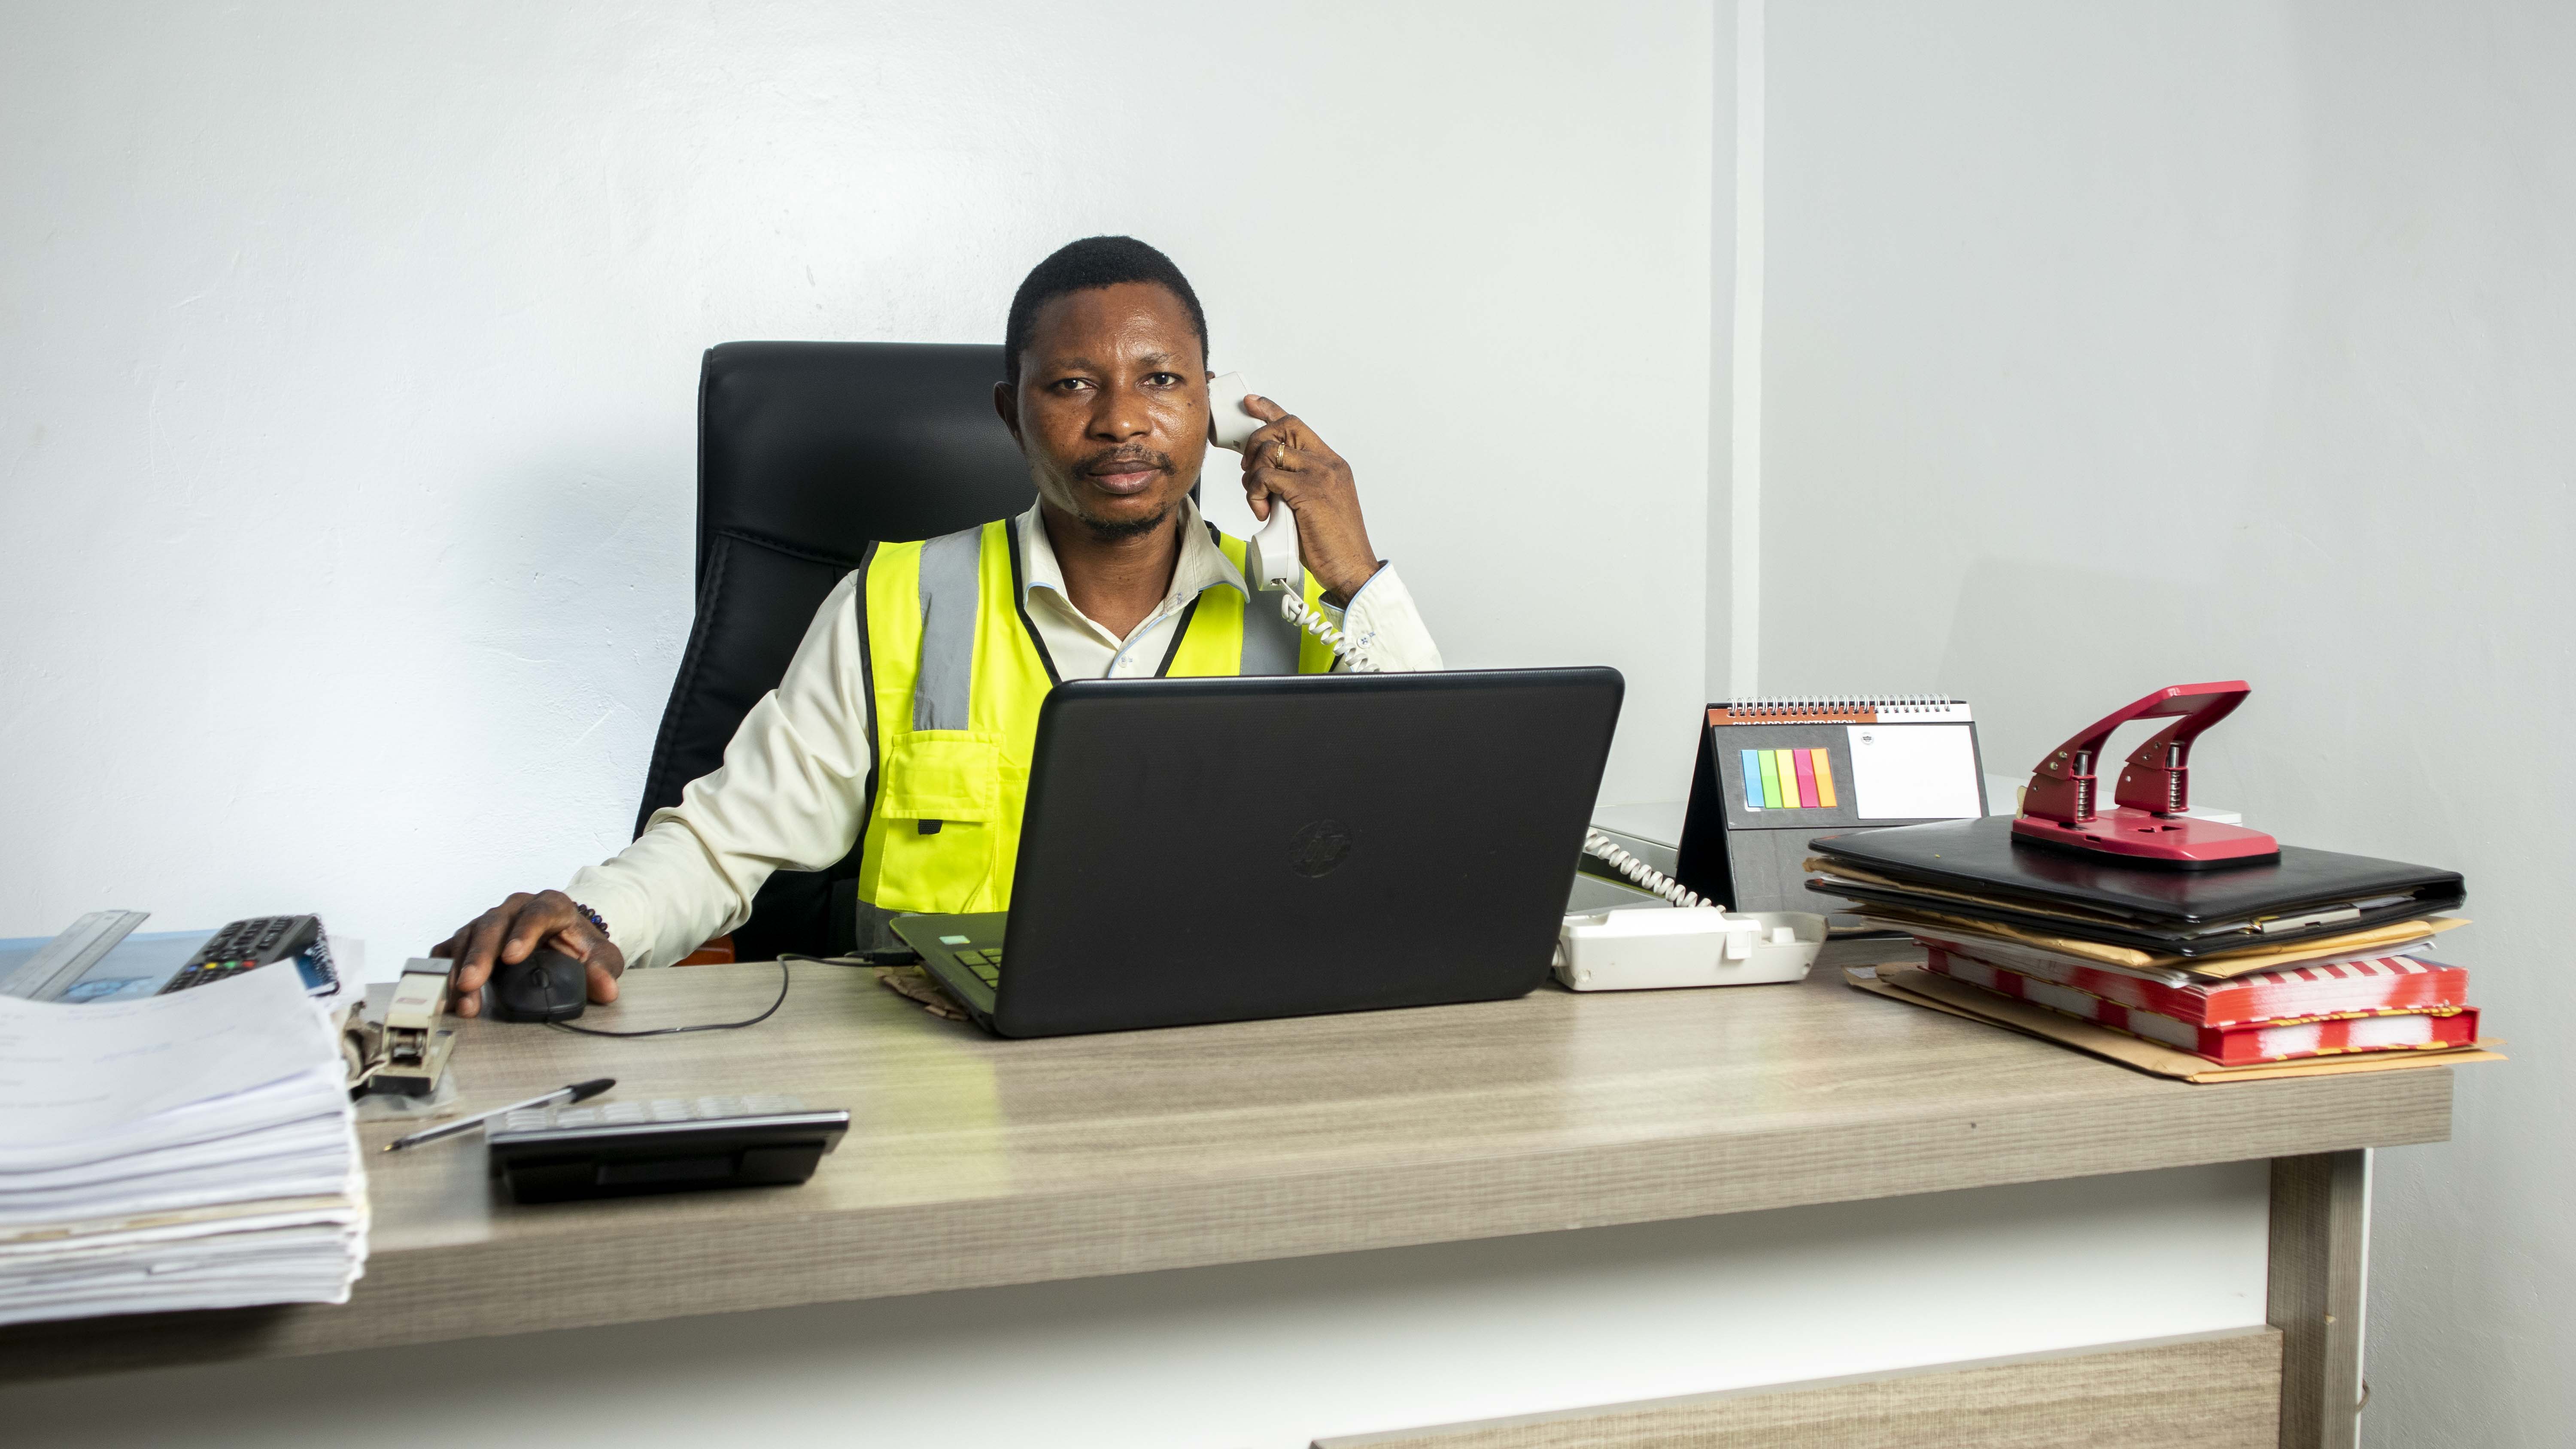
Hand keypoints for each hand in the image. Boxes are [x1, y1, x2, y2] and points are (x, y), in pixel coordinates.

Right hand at [431, 890, 624, 1017]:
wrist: (564, 938)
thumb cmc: (579, 945)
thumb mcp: (600, 955)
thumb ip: (603, 969)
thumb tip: (606, 989)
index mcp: (551, 905)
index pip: (536, 913)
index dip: (523, 933)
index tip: (512, 957)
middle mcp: (516, 908)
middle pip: (493, 925)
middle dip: (480, 955)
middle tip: (472, 983)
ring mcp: (490, 920)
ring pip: (468, 936)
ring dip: (460, 968)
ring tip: (461, 999)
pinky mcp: (472, 936)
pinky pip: (450, 947)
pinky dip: (445, 968)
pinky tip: (444, 990)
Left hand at [1237, 396, 1382, 602]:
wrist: (1351, 568)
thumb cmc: (1334, 544)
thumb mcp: (1316, 505)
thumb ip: (1297, 485)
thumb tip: (1267, 478)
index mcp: (1331, 464)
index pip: (1297, 425)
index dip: (1271, 409)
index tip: (1252, 404)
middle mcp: (1327, 463)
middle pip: (1282, 427)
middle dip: (1255, 443)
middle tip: (1249, 470)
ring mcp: (1319, 475)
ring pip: (1269, 452)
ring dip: (1253, 476)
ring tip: (1261, 500)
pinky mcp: (1307, 491)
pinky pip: (1266, 477)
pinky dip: (1255, 494)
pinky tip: (1264, 512)